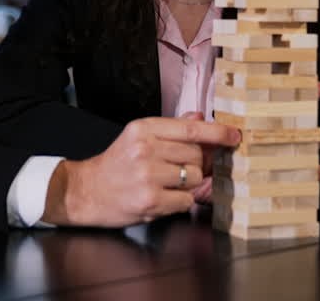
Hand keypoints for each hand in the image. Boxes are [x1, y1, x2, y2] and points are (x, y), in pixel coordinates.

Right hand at [41, 117, 240, 226]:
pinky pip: (185, 200)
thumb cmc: (115, 165)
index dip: (218, 133)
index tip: (235, 136)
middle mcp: (146, 149)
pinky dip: (179, 201)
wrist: (85, 191)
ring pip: (193, 178)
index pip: (191, 129)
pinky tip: (161, 197)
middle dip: (195, 164)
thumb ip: (170, 128)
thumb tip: (200, 118)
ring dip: (187, 184)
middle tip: (177, 169)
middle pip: (196, 155)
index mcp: (144, 129)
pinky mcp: (150, 200)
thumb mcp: (137, 137)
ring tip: (165, 184)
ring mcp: (148, 176)